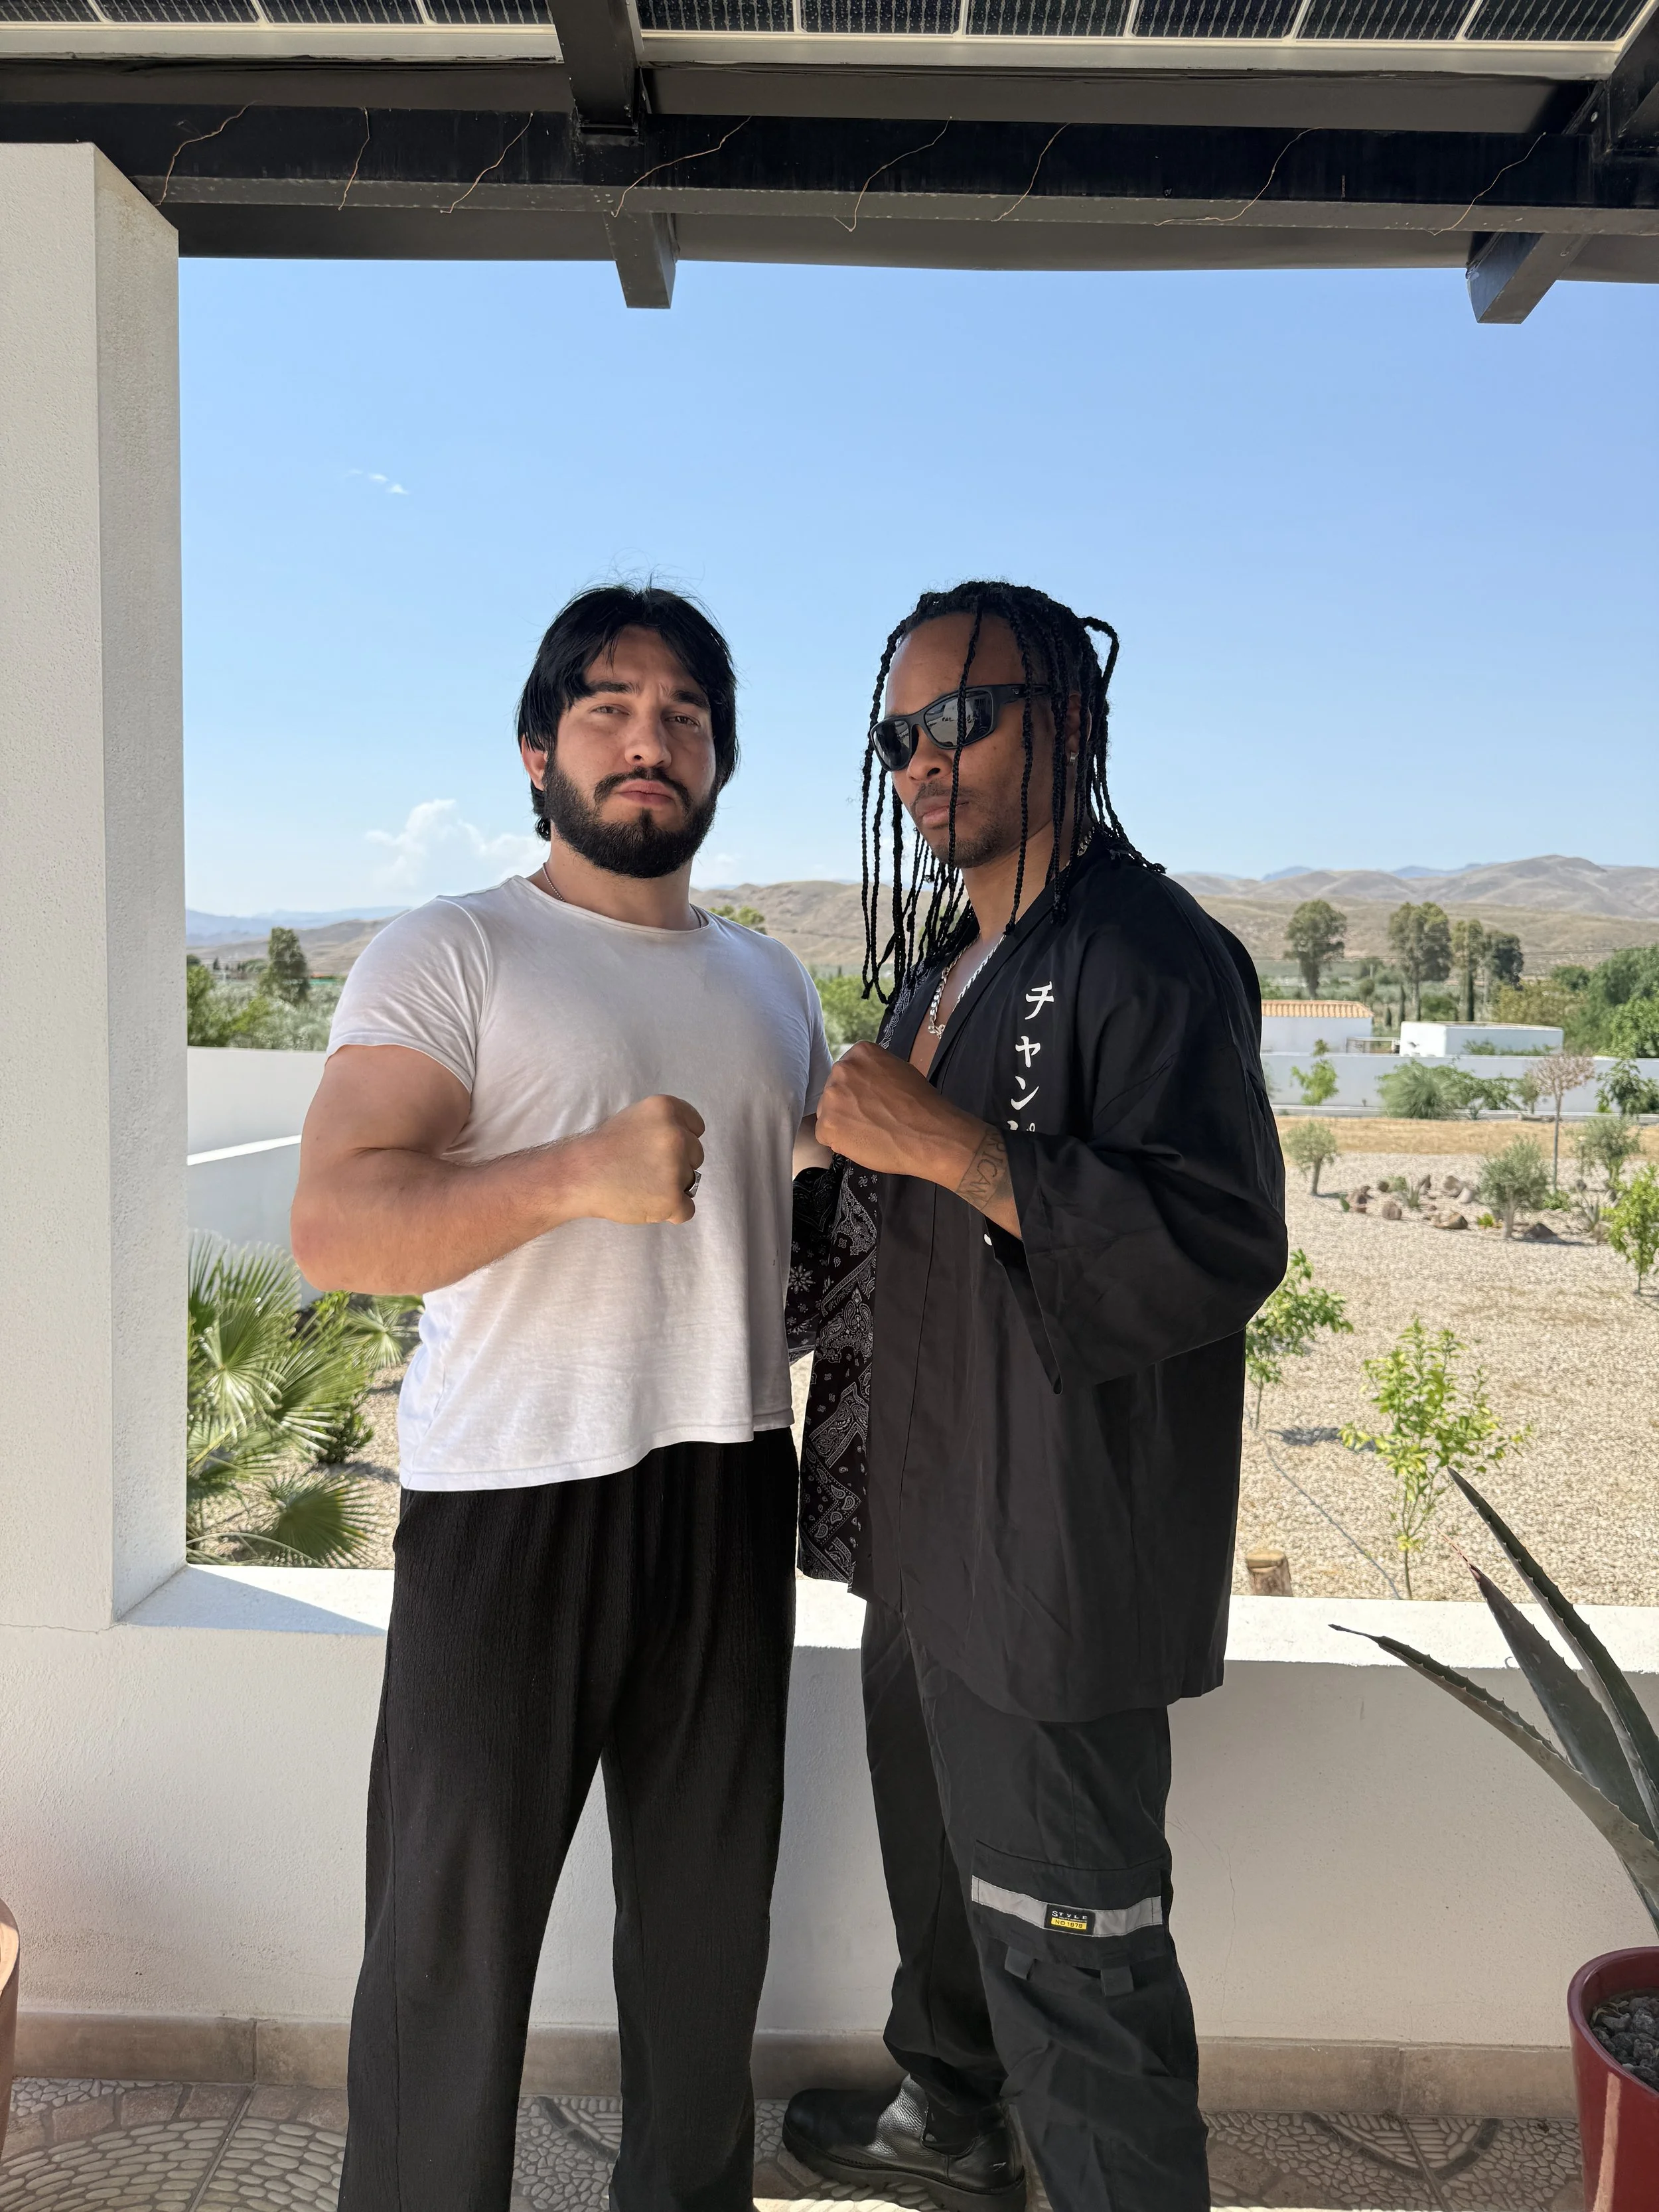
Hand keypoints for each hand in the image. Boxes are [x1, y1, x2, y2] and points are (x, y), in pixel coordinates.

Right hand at [561, 1095, 704, 1225]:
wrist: (579, 1176)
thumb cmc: (604, 1148)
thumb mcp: (635, 1118)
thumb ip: (664, 1124)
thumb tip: (688, 1140)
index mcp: (667, 1110)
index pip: (697, 1127)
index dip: (680, 1141)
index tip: (658, 1149)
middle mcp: (677, 1135)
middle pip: (696, 1156)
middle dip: (677, 1164)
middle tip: (644, 1168)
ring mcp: (676, 1168)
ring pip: (690, 1182)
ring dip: (671, 1187)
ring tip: (640, 1184)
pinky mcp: (672, 1198)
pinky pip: (687, 1210)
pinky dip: (671, 1212)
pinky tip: (647, 1202)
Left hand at [815, 1043, 978, 1183]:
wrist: (928, 1135)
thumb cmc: (921, 1104)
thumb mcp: (899, 1070)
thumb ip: (875, 1071)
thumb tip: (865, 1083)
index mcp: (860, 1052)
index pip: (848, 1072)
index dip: (859, 1091)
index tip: (873, 1101)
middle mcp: (841, 1069)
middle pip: (835, 1091)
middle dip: (848, 1105)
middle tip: (871, 1119)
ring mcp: (831, 1097)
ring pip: (828, 1113)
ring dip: (843, 1123)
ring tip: (869, 1132)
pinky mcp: (827, 1125)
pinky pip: (826, 1135)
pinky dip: (840, 1142)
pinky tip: (862, 1143)